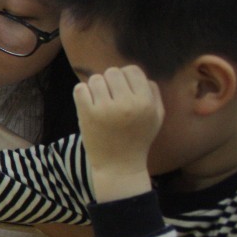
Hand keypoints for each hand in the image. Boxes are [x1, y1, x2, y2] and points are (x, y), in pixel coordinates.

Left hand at [73, 66, 162, 200]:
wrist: (119, 166)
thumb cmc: (138, 139)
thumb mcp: (156, 117)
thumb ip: (153, 93)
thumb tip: (141, 75)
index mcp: (145, 102)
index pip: (132, 70)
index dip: (126, 77)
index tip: (122, 89)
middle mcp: (127, 103)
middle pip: (113, 72)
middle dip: (110, 81)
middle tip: (109, 96)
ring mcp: (105, 109)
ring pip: (96, 79)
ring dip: (96, 88)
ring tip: (100, 102)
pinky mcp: (87, 114)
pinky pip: (80, 88)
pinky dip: (82, 93)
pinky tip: (88, 103)